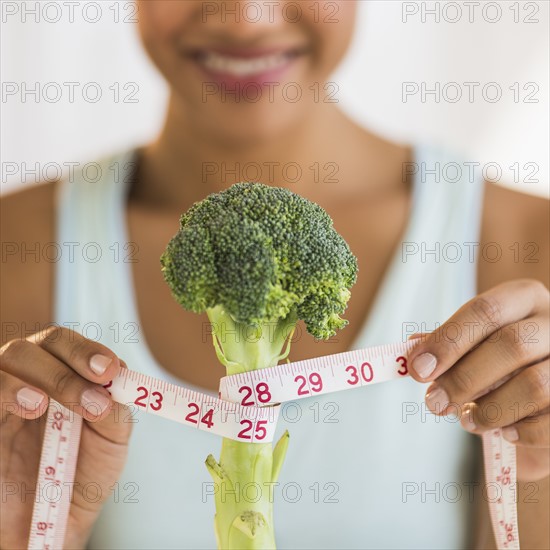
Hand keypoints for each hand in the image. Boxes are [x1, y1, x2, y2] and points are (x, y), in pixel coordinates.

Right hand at [0, 327, 132, 548]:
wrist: (49, 526)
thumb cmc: (79, 477)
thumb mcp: (110, 442)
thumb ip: (116, 410)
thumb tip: (119, 378)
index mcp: (59, 377)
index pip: (65, 345)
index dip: (86, 350)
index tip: (109, 369)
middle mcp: (26, 381)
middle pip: (36, 346)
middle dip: (70, 364)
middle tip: (96, 393)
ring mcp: (2, 402)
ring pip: (9, 359)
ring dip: (42, 377)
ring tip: (55, 405)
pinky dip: (7, 390)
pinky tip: (32, 406)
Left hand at [408, 279, 548, 481]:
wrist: (544, 392)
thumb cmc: (502, 360)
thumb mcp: (476, 342)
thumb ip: (448, 344)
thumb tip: (412, 351)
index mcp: (524, 298)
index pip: (485, 310)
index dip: (448, 340)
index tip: (418, 369)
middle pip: (511, 345)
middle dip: (464, 378)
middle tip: (434, 401)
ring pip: (534, 385)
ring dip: (490, 409)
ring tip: (467, 420)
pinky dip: (521, 432)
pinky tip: (504, 433)